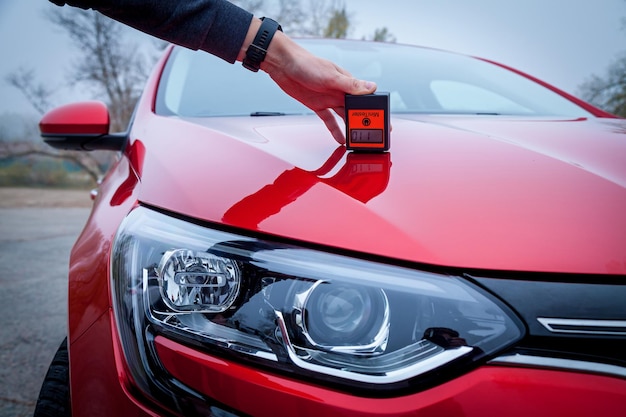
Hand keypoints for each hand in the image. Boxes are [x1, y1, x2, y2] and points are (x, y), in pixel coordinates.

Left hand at [239, 20, 376, 143]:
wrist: (283, 65)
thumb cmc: (307, 64)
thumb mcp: (330, 76)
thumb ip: (350, 85)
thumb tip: (372, 88)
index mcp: (348, 83)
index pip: (366, 98)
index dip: (375, 110)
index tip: (384, 123)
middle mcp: (340, 91)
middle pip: (356, 110)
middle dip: (365, 122)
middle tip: (373, 137)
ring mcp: (329, 99)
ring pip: (344, 116)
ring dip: (351, 128)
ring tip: (359, 141)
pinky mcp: (317, 105)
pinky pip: (329, 120)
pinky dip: (335, 130)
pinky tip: (340, 140)